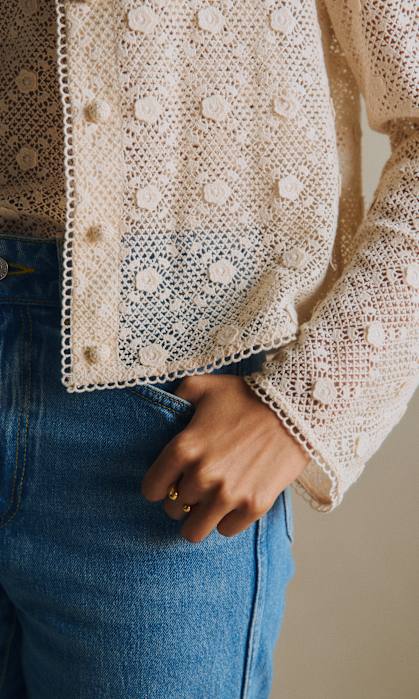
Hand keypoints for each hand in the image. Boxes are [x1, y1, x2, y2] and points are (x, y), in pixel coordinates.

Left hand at [140, 373, 309, 542]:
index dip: (158, 486)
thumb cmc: (248, 396)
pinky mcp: (254, 505)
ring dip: (199, 517)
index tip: (170, 482)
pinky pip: (226, 531)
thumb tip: (168, 401)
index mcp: (183, 449)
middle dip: (181, 499)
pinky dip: (228, 520)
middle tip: (196, 487)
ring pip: (194, 530)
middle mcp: (201, 475)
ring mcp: (228, 494)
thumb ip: (179, 394)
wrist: (295, 408)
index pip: (151, 489)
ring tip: (210, 503)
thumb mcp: (206, 386)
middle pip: (173, 509)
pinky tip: (234, 501)